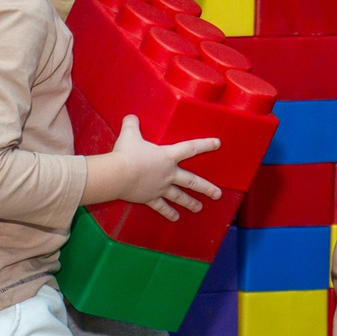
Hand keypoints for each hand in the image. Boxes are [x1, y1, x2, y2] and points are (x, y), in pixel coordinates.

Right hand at [88, 114, 219, 219]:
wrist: (118, 175)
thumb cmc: (126, 153)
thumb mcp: (129, 134)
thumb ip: (132, 124)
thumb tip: (131, 116)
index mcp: (167, 156)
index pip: (190, 148)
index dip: (205, 144)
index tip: (218, 144)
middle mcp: (168, 173)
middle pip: (191, 181)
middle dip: (206, 188)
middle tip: (217, 194)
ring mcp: (161, 187)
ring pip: (179, 196)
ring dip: (190, 202)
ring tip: (199, 208)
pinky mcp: (150, 198)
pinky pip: (161, 207)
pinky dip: (168, 212)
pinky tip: (175, 218)